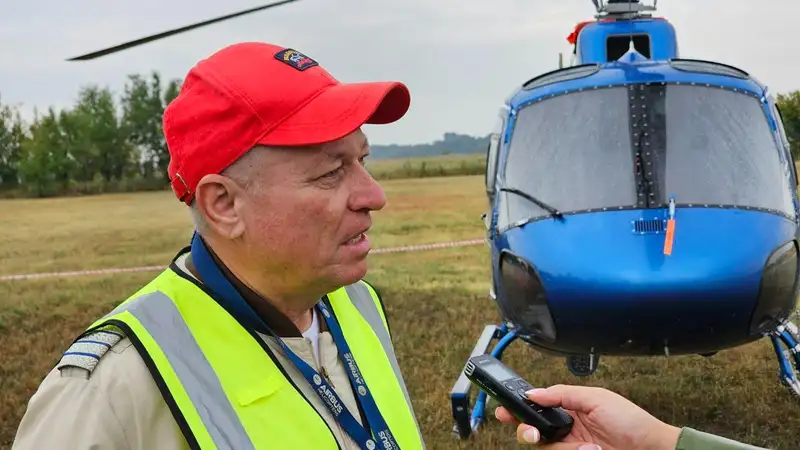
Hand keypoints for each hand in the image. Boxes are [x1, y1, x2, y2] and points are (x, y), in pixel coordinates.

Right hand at [494, 384, 681, 449]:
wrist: (652, 448)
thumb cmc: (632, 421)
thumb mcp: (597, 398)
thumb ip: (563, 394)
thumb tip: (534, 393)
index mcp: (569, 407)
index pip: (536, 406)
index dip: (518, 407)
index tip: (504, 409)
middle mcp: (567, 428)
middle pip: (531, 430)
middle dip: (525, 429)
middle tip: (531, 432)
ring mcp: (571, 447)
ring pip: (544, 447)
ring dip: (558, 447)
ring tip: (581, 446)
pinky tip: (591, 449)